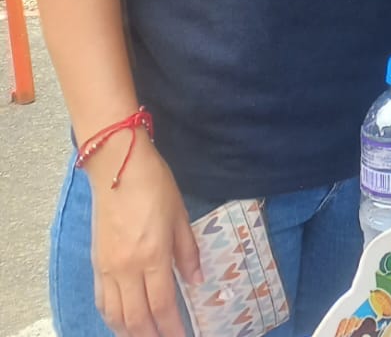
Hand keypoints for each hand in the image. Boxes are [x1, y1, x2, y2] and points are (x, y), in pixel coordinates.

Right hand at [87, 137, 198, 336]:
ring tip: (145, 336)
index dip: (172, 327)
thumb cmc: (155, 186)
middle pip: (136, 318)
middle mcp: (126, 270)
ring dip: (129, 332)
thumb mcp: (180, 215)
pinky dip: (112, 317)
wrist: (118, 169)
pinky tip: (122, 320)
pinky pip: (102, 300)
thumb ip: (187, 252)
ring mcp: (107, 269)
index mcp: (153, 257)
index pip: (162, 305)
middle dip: (151, 336)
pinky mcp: (95, 263)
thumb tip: (197, 280)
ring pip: (115, 315)